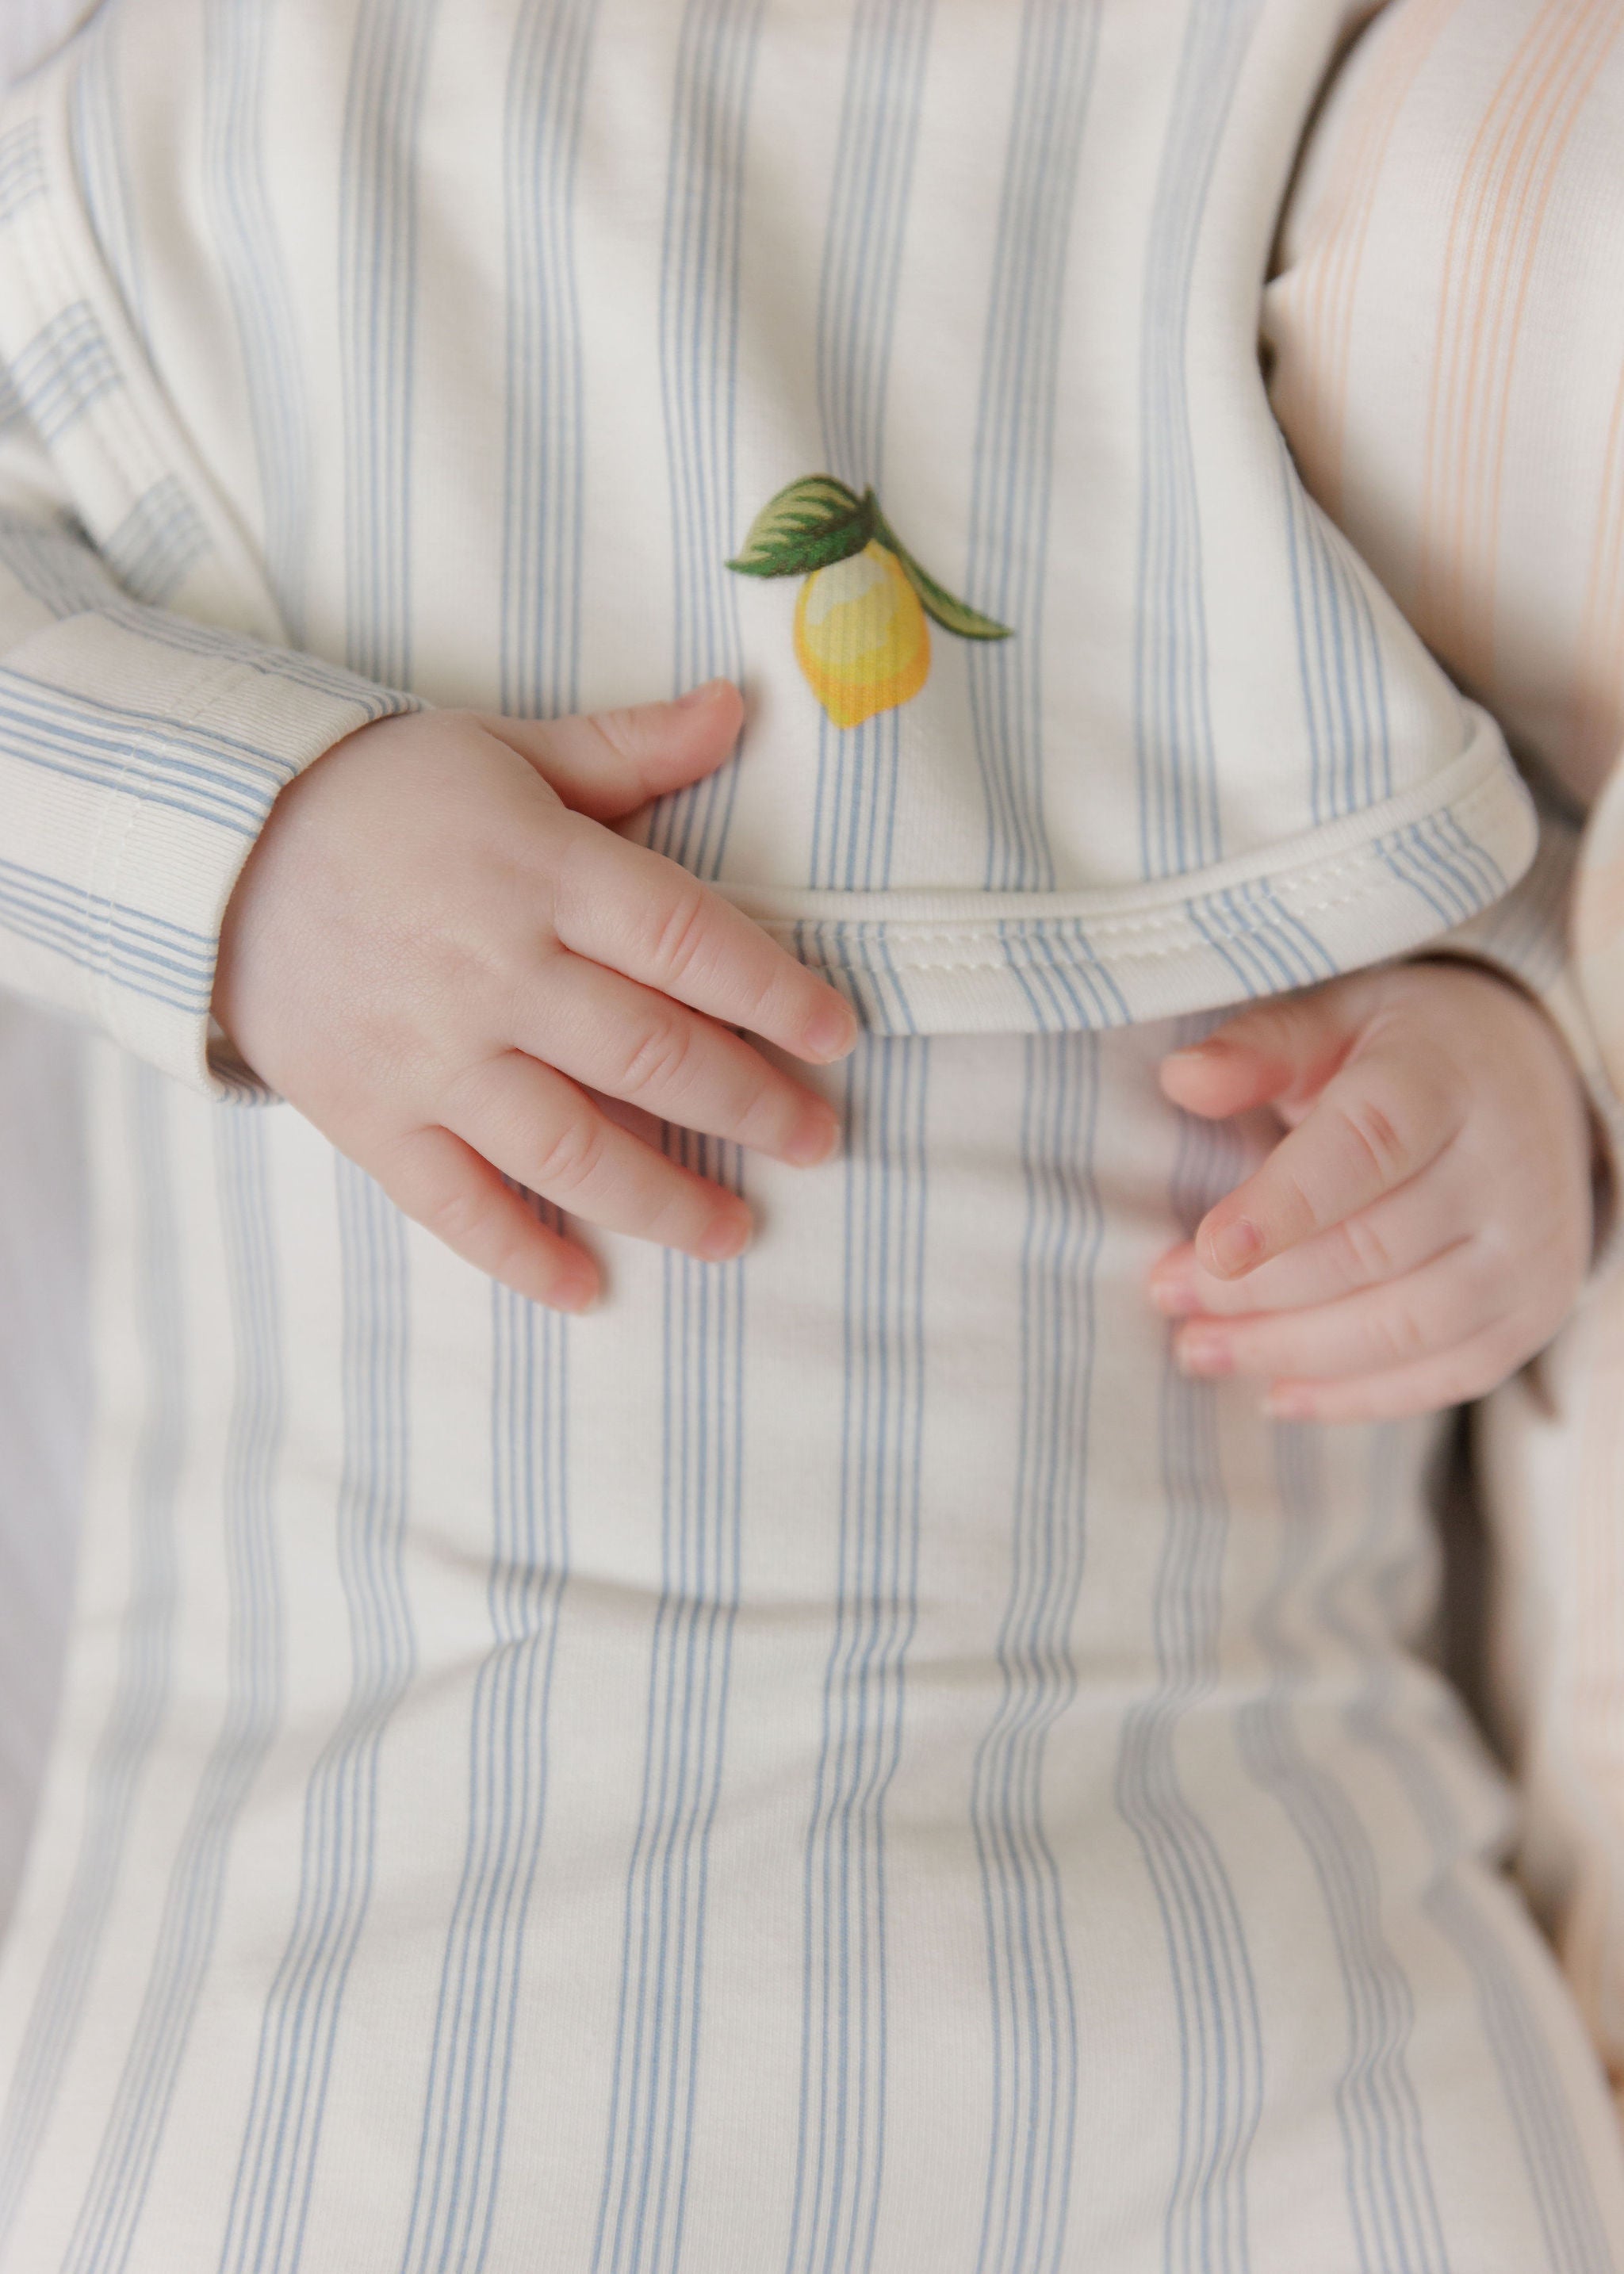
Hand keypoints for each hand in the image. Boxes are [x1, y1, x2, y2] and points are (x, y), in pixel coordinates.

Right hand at [213, 683, 856, 1310]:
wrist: (208, 846)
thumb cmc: (376, 793)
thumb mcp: (502, 750)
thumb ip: (625, 751)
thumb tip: (738, 706)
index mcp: (540, 871)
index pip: (687, 941)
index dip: (773, 994)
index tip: (834, 1036)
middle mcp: (494, 971)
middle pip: (651, 1056)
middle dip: (749, 1107)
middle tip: (817, 1142)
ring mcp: (430, 1054)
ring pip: (571, 1147)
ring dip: (664, 1200)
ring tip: (736, 1232)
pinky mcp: (370, 1114)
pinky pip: (455, 1204)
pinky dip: (521, 1255)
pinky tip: (586, 1291)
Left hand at [1145, 962, 1594, 1421]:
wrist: (1532, 1085)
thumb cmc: (1403, 1052)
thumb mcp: (1336, 1017)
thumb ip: (1262, 1047)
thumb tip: (1181, 1077)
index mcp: (1445, 1079)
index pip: (1369, 1146)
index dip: (1288, 1203)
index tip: (1212, 1248)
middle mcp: (1505, 1168)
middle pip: (1372, 1250)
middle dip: (1257, 1287)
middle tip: (1165, 1293)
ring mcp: (1530, 1250)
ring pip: (1403, 1327)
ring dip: (1288, 1350)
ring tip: (1198, 1348)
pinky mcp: (1532, 1313)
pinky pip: (1444, 1377)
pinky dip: (1354, 1397)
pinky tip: (1274, 1395)